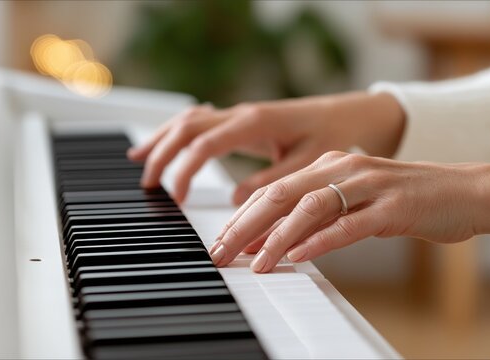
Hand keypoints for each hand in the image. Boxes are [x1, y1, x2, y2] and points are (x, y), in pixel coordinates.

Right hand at [127, 92, 403, 204]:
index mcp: (255, 123)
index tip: (176, 199)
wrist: (349, 115)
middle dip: (162, 154)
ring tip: (140, 160)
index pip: (204, 145)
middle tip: (148, 184)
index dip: (184, 172)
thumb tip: (238, 203)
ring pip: (190, 120)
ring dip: (164, 138)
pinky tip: (170, 143)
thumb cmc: (332, 136)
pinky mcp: (244, 120)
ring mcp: (241, 114)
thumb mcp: (306, 164)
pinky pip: (202, 121)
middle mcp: (242, 114)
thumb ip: (271, 182)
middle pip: (187, 127)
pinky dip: (180, 132)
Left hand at [209, 152, 489, 272]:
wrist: (466, 191)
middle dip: (246, 227)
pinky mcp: (395, 207)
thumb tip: (277, 242)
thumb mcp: (357, 202)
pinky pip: (351, 224)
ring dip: (278, 237)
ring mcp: (371, 185)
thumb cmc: (408, 200)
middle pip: (282, 194)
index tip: (220, 243)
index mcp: (332, 164)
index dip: (243, 217)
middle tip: (221, 254)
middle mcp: (346, 169)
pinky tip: (300, 256)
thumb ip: (319, 217)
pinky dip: (322, 241)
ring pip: (312, 207)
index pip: (274, 189)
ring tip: (255, 263)